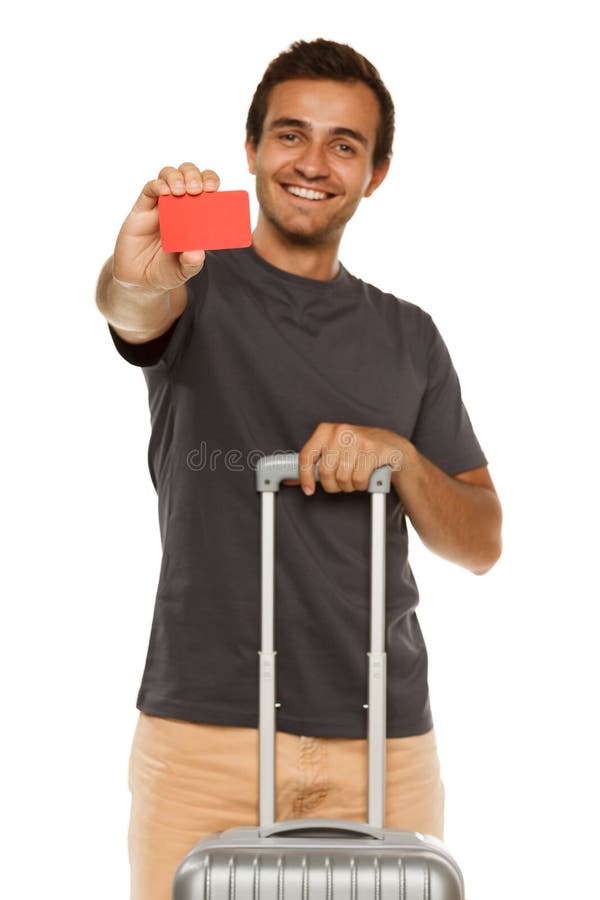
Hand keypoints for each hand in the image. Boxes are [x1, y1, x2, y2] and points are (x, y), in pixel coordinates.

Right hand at [112, 162, 220, 292]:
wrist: (140, 279)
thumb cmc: (166, 271)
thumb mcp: (183, 271)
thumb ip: (191, 263)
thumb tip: (197, 253)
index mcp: (196, 215)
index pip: (207, 189)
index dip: (210, 181)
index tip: (213, 189)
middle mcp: (180, 205)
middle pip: (189, 175)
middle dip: (195, 176)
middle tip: (196, 190)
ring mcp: (161, 204)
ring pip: (169, 175)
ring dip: (176, 177)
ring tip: (180, 191)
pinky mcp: (142, 208)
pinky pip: (150, 188)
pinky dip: (158, 185)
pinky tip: (164, 192)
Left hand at [293, 423, 405, 494]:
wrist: (392, 446)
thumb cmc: (359, 450)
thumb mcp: (335, 451)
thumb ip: (314, 465)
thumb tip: (290, 479)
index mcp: (326, 430)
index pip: (306, 455)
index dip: (304, 476)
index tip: (308, 490)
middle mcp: (340, 432)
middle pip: (325, 472)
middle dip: (332, 485)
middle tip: (339, 484)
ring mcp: (357, 440)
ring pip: (342, 478)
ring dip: (348, 486)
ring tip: (354, 479)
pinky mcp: (372, 451)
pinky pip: (358, 479)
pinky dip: (360, 485)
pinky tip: (364, 478)